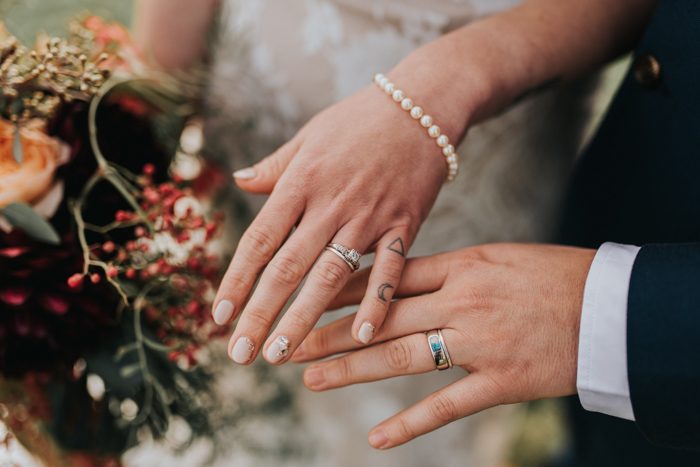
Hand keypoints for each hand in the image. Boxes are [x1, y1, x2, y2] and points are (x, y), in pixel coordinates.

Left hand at [213, 70, 472, 365]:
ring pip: (330, 276)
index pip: (260, 240)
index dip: (237, 280)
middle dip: (260, 314)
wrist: (420, 105)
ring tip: (281, 354)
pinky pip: (388, 270)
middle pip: (288, 268)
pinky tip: (359, 337)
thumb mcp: (308, 136)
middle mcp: (330, 204)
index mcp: (300, 182)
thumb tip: (240, 181)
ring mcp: (368, 217)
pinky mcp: (404, 225)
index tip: (219, 316)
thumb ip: (275, 166)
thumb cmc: (358, 120)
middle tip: (240, 354)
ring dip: (304, 318)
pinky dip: (375, 303)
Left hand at [292, 243, 595, 448]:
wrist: (610, 305)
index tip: (304, 296)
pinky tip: (377, 439)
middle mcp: (462, 302)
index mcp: (461, 266)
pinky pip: (447, 404)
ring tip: (311, 379)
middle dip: (330, 332)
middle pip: (381, 320)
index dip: (341, 290)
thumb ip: (446, 268)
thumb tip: (397, 274)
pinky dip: (411, 424)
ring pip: (402, 358)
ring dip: (352, 370)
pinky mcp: (502, 381)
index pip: (387, 278)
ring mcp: (481, 343)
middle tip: (287, 344)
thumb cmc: (552, 275)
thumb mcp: (495, 257)